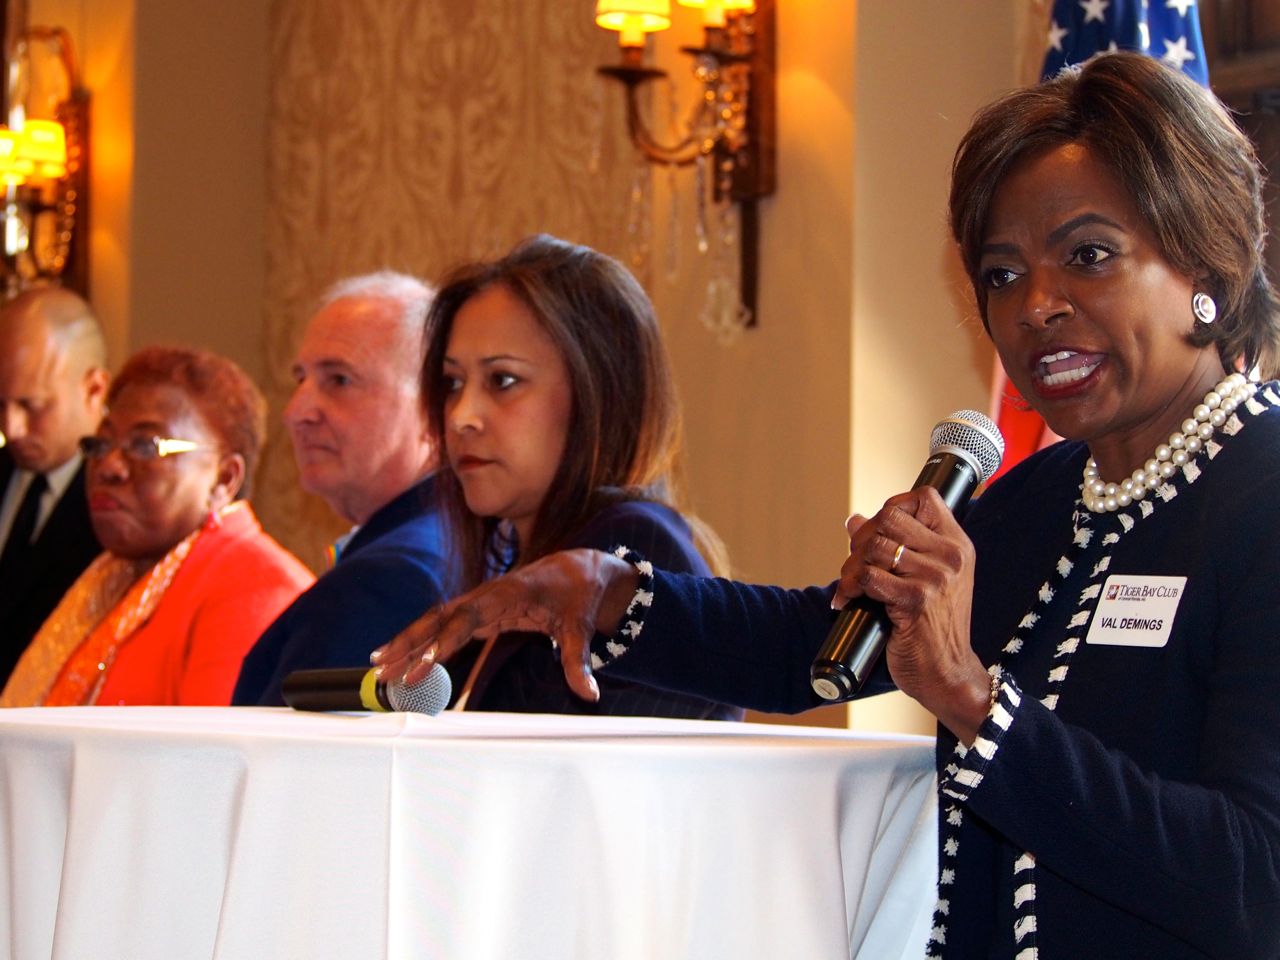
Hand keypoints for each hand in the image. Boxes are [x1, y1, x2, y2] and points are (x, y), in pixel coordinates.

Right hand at [372, 548, 639, 703]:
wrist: (576, 568)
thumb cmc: (576, 595)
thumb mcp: (580, 627)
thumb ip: (579, 661)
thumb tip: (589, 694)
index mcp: (509, 593)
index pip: (469, 619)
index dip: (445, 642)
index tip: (423, 666)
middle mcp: (486, 594)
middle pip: (440, 617)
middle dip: (410, 642)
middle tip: (384, 670)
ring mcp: (478, 601)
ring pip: (434, 620)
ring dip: (406, 640)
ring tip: (378, 666)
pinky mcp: (476, 610)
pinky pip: (441, 624)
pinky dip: (418, 638)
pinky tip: (398, 655)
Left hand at [837, 487, 990, 743]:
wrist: (947, 674)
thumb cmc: (933, 627)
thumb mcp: (927, 580)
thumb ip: (898, 547)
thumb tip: (854, 520)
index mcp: (958, 545)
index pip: (923, 498)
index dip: (892, 507)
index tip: (878, 532)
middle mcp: (951, 557)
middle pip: (890, 517)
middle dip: (862, 538)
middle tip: (856, 563)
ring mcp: (935, 578)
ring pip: (874, 546)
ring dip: (851, 566)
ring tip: (850, 586)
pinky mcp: (916, 601)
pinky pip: (869, 576)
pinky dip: (850, 588)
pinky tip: (850, 601)